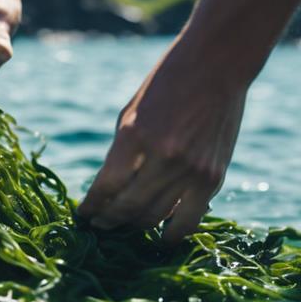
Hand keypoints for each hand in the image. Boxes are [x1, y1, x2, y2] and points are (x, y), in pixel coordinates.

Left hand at [77, 36, 249, 243]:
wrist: (216, 65)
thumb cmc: (167, 83)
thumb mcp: (132, 112)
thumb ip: (122, 152)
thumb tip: (109, 190)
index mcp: (135, 135)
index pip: (105, 187)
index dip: (91, 206)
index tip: (83, 214)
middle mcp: (162, 157)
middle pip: (127, 207)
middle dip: (108, 220)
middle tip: (100, 225)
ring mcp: (190, 170)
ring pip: (155, 218)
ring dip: (135, 226)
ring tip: (124, 227)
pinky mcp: (213, 178)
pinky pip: (189, 221)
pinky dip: (171, 233)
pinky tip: (160, 236)